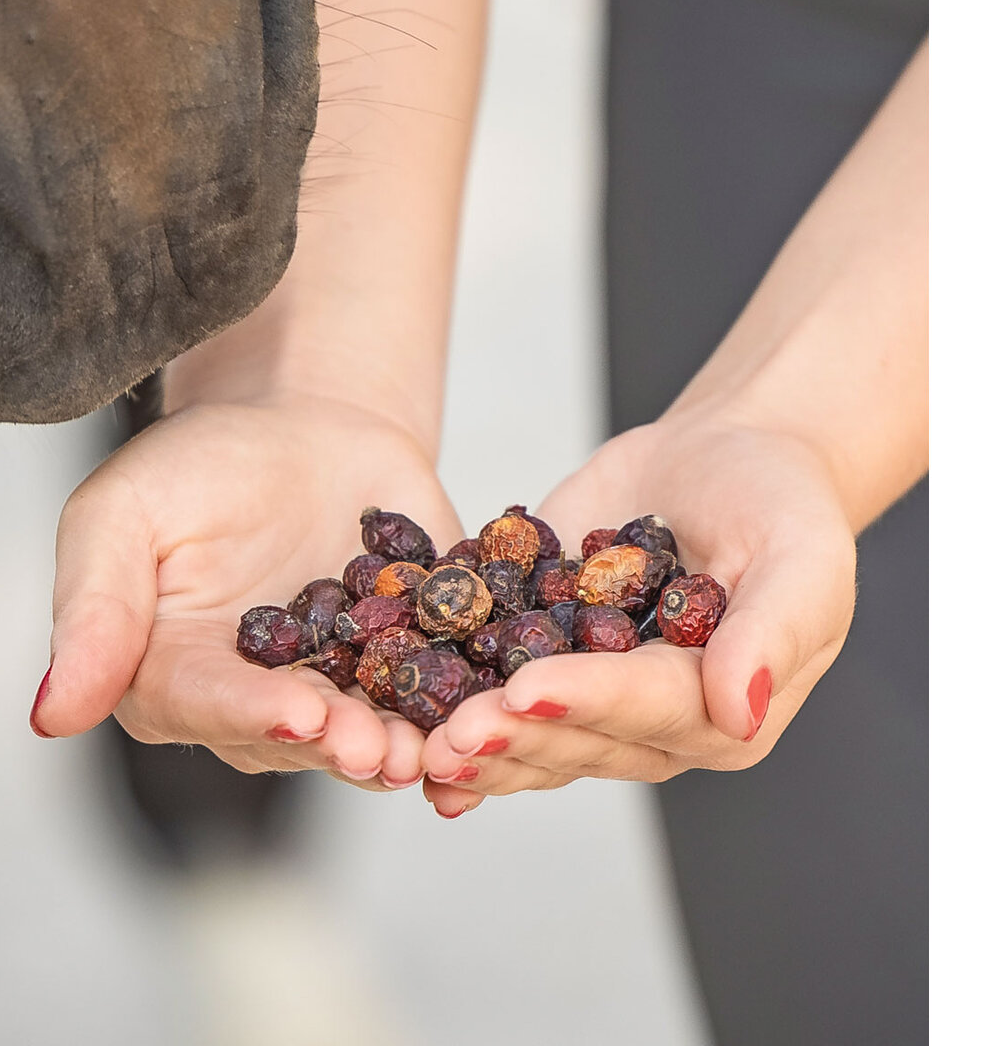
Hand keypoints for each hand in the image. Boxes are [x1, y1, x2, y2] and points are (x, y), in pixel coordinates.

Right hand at [33, 394, 462, 790]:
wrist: (305, 418)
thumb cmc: (198, 461)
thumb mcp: (124, 511)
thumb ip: (91, 609)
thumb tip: (48, 716)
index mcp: (169, 675)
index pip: (204, 704)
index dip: (251, 712)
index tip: (297, 712)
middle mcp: (251, 704)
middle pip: (291, 736)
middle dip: (336, 743)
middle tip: (376, 747)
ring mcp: (335, 693)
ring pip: (366, 734)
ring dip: (400, 748)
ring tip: (432, 747)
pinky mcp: (409, 673)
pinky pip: (433, 706)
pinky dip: (461, 725)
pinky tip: (487, 735)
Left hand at [416, 416, 858, 815]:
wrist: (724, 455)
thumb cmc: (781, 504)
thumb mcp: (803, 557)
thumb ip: (774, 632)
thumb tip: (738, 710)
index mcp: (721, 712)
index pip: (647, 708)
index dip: (586, 701)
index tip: (527, 691)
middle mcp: (651, 722)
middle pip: (576, 734)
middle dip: (510, 734)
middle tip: (448, 737)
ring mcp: (590, 690)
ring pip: (527, 728)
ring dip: (471, 736)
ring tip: (415, 744)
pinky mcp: (542, 649)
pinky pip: (492, 677)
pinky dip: (447, 692)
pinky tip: (398, 711)